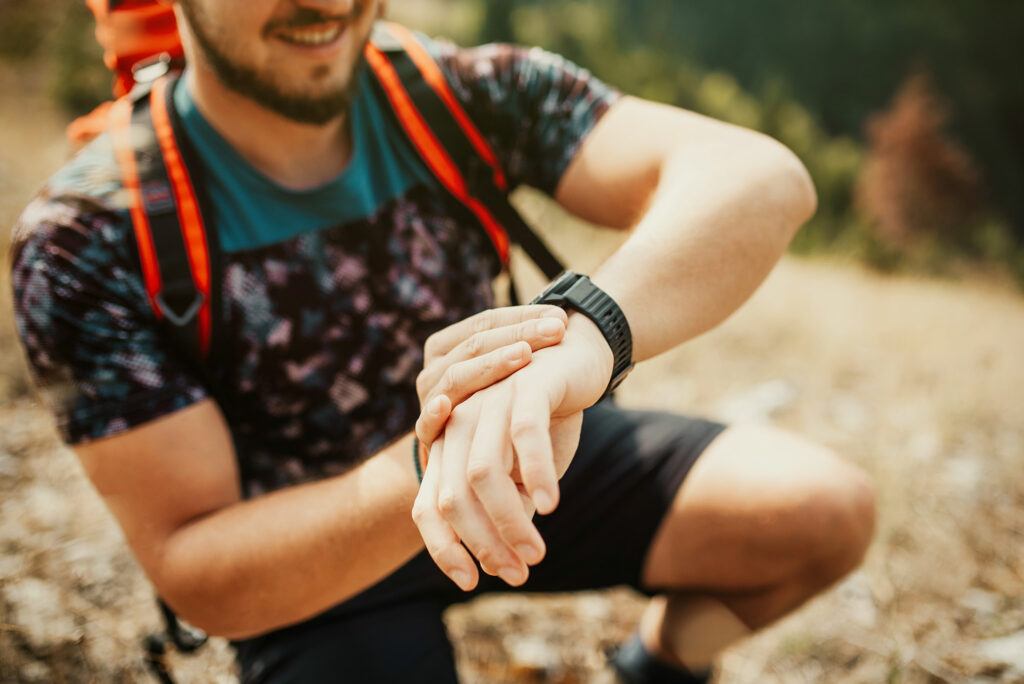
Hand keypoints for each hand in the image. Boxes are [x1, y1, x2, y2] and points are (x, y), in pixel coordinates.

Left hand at [412, 314, 613, 589]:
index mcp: (450, 446)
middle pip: (452, 497)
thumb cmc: (547, 417)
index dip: (444, 548)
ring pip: (483, 473)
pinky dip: (535, 474)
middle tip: (517, 573)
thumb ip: (507, 507)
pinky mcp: (526, 386)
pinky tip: (551, 505)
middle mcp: (459, 425)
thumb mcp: (522, 471)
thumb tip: (501, 560)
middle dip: (482, 543)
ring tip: (535, 553)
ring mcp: (489, 403)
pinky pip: (523, 435)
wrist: (577, 354)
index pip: (428, 507)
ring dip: (508, 521)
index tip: (470, 582)